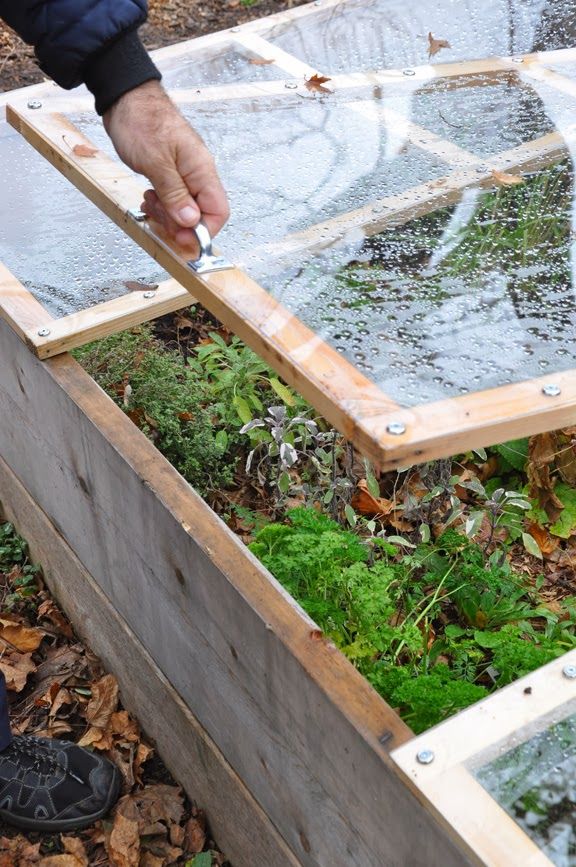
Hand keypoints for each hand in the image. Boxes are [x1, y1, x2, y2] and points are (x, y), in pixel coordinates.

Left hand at [103, 81, 228, 246]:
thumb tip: (191, 222)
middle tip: (157, 216)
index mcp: (202, 170)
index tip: (180, 237)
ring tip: (149, 202)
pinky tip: (149, 197)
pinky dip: (161, 204)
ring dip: (167, 214)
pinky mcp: (171, 173)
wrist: (125, 96)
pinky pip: (173, 198)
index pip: (217, 212)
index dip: (201, 231)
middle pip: (201, 214)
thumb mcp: (156, 162)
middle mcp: (198, 174)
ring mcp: (185, 173)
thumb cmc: (141, 120)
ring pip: (185, 208)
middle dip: (179, 223)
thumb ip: (175, 194)